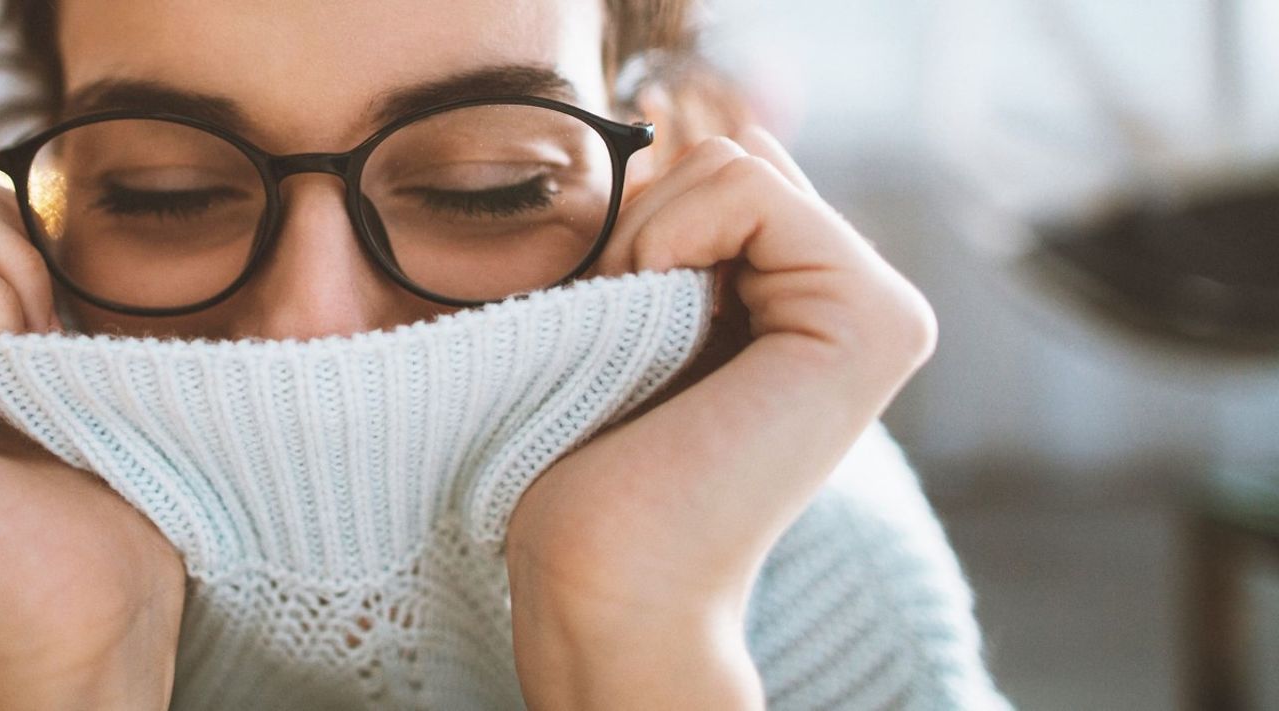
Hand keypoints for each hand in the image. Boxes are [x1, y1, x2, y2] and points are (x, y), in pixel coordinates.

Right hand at [0, 154, 185, 709]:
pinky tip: (1, 364)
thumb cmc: (97, 495)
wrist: (89, 610)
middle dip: (11, 240)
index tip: (61, 329)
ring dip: (2, 268)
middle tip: (46, 342)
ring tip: (26, 362)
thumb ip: (1, 256)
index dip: (20, 231)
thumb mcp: (54, 341)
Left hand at [503, 120, 936, 706]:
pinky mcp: (873, 320)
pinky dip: (670, 236)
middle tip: (618, 328)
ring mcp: (881, 312)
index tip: (612, 315)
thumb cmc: (593, 468)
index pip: (726, 173)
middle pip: (734, 158)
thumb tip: (720, 134)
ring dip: (645, 236)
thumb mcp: (639, 318)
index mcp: (815, 307)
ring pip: (738, 162)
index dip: (641, 220)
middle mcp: (865, 306)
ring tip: (636, 336)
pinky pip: (752, 187)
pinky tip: (657, 315)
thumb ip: (694, 231)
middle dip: (644, 222)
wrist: (604, 578)